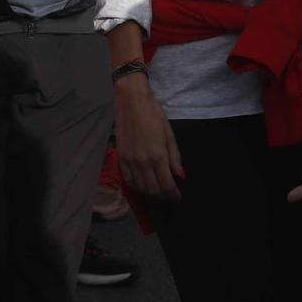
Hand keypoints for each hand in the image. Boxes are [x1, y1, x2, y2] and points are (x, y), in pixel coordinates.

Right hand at [114, 73, 183, 200]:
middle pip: (153, 189)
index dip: (173, 195)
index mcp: (158, 155)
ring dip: (150, 193)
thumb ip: (175, 157)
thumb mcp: (169, 134)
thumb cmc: (154, 114)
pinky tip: (143, 185)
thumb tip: (180, 175)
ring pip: (140, 187)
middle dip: (163, 196)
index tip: (178, 198)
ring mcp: (130, 161)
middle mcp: (143, 162)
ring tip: (158, 192)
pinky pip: (128, 180)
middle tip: (169, 196)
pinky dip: (137, 186)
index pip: (166, 184)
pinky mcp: (120, 158)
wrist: (131, 102)